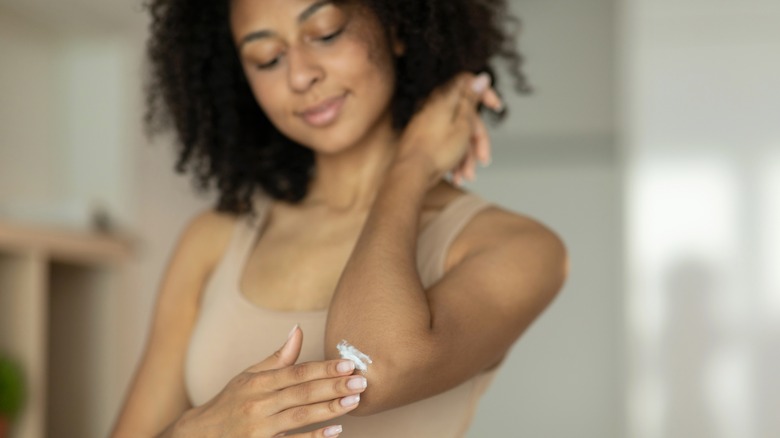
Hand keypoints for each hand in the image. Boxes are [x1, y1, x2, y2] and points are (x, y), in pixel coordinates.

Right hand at [171, 327, 363, 437]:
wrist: (200, 435)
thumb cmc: (231, 402)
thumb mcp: (249, 376)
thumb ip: (278, 357)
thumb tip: (298, 329)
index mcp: (258, 382)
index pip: (297, 372)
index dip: (324, 368)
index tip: (348, 363)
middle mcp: (259, 404)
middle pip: (303, 393)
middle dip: (334, 386)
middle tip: (361, 380)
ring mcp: (260, 428)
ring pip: (300, 417)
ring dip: (330, 409)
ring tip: (354, 401)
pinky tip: (336, 431)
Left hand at [395, 72, 502, 187]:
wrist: (409, 174)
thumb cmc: (436, 151)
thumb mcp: (462, 125)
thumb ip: (472, 100)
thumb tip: (482, 77)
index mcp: (444, 99)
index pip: (468, 83)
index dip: (485, 93)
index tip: (496, 107)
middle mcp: (434, 107)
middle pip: (466, 117)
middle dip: (477, 141)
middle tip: (483, 160)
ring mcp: (427, 123)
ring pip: (456, 134)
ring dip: (466, 156)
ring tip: (467, 176)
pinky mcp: (423, 138)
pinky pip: (444, 143)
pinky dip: (453, 158)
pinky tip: (456, 176)